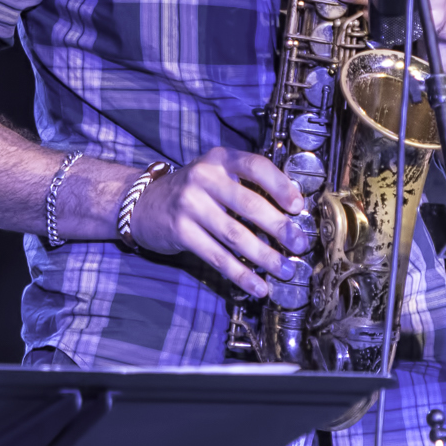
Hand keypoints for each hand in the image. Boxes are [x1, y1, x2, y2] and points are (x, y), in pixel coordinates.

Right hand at [123, 147, 312, 297]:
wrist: (144, 204)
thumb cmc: (192, 191)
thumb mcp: (216, 175)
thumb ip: (246, 185)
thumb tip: (291, 212)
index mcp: (219, 159)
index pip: (255, 166)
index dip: (280, 186)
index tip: (299, 206)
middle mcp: (204, 178)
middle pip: (249, 204)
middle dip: (280, 228)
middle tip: (300, 244)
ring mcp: (190, 205)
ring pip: (235, 235)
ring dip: (265, 256)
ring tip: (285, 269)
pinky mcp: (181, 232)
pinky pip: (217, 257)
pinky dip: (241, 274)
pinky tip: (258, 286)